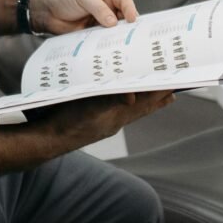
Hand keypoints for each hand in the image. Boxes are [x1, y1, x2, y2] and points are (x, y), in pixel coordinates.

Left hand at [31, 0, 137, 34]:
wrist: (47, 11)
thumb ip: (98, 8)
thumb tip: (113, 22)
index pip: (124, 1)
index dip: (130, 10)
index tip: (132, 20)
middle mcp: (107, 7)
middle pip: (123, 17)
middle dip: (127, 26)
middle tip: (130, 35)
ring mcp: (101, 21)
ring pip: (115, 30)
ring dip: (117, 36)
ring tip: (120, 43)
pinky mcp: (94, 33)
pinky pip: (103, 39)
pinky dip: (106, 43)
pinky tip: (108, 48)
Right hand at [38, 90, 175, 145]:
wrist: (48, 139)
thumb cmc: (68, 125)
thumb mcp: (90, 109)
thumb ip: (111, 101)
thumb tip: (132, 96)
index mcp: (117, 117)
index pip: (144, 103)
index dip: (159, 93)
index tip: (175, 83)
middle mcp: (114, 120)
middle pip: (141, 107)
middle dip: (156, 97)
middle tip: (173, 90)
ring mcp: (104, 120)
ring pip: (130, 109)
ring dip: (143, 99)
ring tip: (156, 95)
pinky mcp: (93, 118)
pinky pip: (115, 108)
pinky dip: (123, 101)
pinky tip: (122, 98)